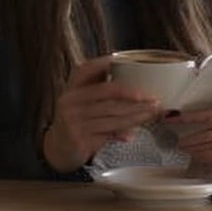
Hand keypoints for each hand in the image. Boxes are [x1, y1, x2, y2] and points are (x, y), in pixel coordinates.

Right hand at [43, 56, 159, 172]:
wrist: (57, 149)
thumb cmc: (79, 119)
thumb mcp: (85, 102)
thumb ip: (104, 91)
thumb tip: (138, 89)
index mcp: (73, 87)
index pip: (87, 69)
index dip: (106, 63)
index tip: (129, 61)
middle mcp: (71, 100)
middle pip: (107, 92)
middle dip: (134, 94)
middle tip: (154, 98)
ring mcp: (73, 120)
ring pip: (112, 114)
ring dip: (136, 114)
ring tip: (152, 113)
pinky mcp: (79, 138)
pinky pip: (108, 132)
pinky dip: (124, 131)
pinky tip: (134, 132)